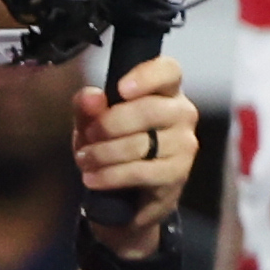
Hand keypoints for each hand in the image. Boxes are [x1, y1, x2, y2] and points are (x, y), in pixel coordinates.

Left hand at [76, 53, 199, 244]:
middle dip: (109, 124)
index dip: (147, 75)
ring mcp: (184, 144)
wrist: (126, 198)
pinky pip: (141, 171)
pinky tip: (93, 178)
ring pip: (141, 143)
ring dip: (104, 153)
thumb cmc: (114, 147)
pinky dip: (110, 175)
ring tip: (85, 160)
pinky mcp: (177, 174)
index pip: (168, 71)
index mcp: (164, 91)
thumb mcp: (92, 124)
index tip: (121, 89)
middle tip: (88, 136)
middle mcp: (182, 113)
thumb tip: (91, 97)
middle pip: (149, 109)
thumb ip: (87, 108)